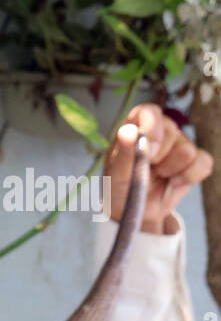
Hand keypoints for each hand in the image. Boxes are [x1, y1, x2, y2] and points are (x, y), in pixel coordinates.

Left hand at [105, 103, 213, 233]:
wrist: (136, 208)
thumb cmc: (121, 185)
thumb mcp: (117, 171)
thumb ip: (124, 151)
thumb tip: (127, 131)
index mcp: (137, 124)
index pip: (150, 112)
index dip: (152, 129)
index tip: (148, 152)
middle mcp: (160, 129)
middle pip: (172, 131)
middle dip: (160, 156)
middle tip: (148, 168)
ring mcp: (179, 143)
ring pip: (188, 150)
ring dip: (171, 169)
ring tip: (158, 175)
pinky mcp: (194, 161)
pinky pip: (203, 163)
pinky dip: (189, 177)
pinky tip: (174, 182)